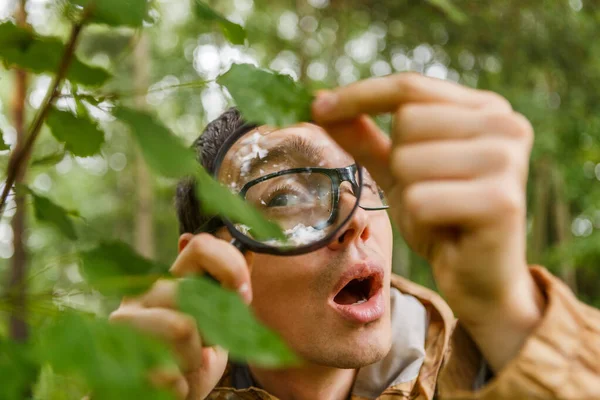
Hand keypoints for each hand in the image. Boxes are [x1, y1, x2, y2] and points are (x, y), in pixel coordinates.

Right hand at [110, 233, 251, 398]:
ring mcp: (125, 324)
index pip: (201, 245)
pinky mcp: (119, 356)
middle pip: (194, 291)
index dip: (231, 266)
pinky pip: (168, 368)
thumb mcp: (215, 320)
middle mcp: (142, 292)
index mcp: (169, 279)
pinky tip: (172, 383)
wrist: (165, 397)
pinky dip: (181, 383)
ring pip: (182, 326)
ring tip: (186, 363)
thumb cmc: (193, 357)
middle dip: (214, 325)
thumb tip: (223, 245)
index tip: (244, 295)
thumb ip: (222, 286)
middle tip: (206, 344)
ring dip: (195, 355)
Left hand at [311, 73, 544, 370]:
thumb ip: (366, 137)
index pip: (410, 87)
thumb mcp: (398, 172)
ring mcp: (507, 160)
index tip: (317, 106)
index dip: (360, 95)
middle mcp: (505, 124)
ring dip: (410, 194)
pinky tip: (446, 230)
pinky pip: (421, 200)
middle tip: (428, 192)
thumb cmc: (441, 218)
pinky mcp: (501, 201)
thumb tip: (320, 102)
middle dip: (399, 164)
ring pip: (409, 161)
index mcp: (485, 108)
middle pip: (407, 122)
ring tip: (439, 212)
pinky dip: (420, 220)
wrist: (480, 278)